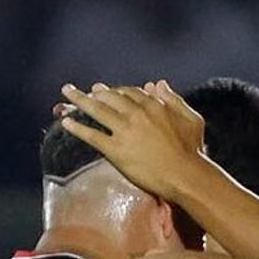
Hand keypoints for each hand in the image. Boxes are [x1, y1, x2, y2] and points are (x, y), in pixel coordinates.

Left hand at [57, 80, 206, 201]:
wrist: (185, 175)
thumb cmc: (192, 150)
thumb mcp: (191, 119)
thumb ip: (174, 99)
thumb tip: (159, 84)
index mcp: (153, 105)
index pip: (129, 92)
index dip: (116, 90)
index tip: (107, 90)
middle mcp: (136, 114)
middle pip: (109, 97)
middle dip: (94, 92)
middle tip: (83, 90)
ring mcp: (124, 131)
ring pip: (97, 110)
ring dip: (79, 100)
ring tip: (66, 94)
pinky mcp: (116, 150)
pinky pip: (92, 135)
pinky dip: (77, 127)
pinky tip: (65, 122)